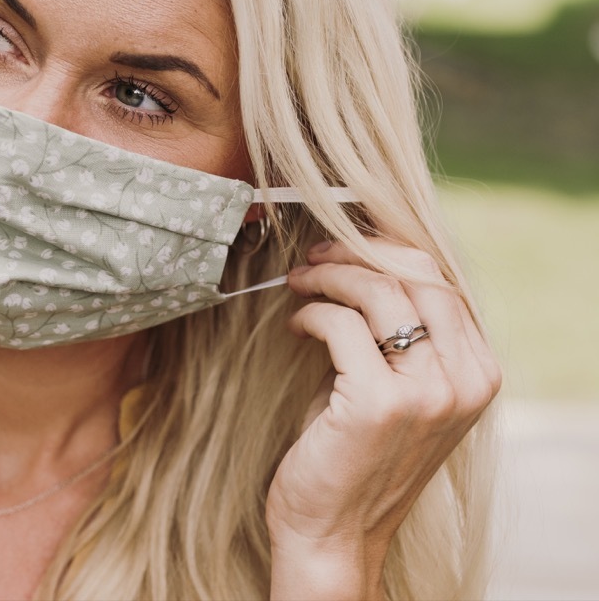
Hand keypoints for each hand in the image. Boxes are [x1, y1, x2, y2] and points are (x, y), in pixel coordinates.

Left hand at [265, 238, 500, 599]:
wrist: (334, 529)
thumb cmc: (355, 453)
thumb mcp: (396, 388)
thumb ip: (401, 334)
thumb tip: (367, 261)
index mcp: (478, 373)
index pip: (442, 280)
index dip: (389, 251)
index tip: (346, 245)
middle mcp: (464, 380)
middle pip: (416, 275)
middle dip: (356, 253)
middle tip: (314, 256)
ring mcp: (427, 392)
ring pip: (377, 292)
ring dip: (328, 276)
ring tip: (298, 282)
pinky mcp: (379, 402)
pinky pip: (340, 324)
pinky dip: (311, 312)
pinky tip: (295, 323)